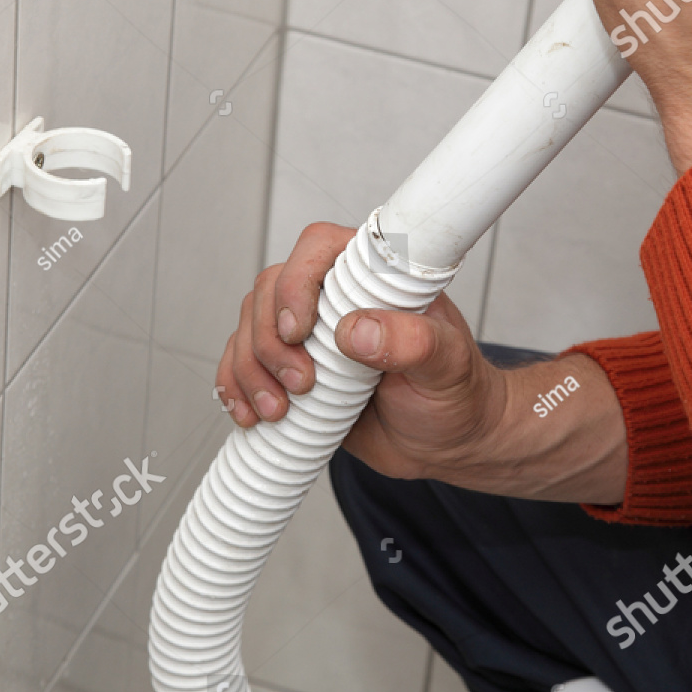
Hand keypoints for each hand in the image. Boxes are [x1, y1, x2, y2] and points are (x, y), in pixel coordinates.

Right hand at [214, 222, 507, 483]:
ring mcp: (308, 334)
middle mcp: (333, 297)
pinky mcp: (290, 370)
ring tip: (278, 411)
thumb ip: (413, 342)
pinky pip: (242, 365)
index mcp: (373, 276)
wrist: (448, 442)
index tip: (299, 330)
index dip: (296, 282)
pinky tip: (249, 414)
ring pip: (249, 329)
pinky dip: (235, 388)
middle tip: (302, 384)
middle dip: (271, 342)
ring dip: (250, 370)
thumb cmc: (456, 393)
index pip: (318, 248)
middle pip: (270, 291)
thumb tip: (356, 330)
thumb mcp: (448, 366)